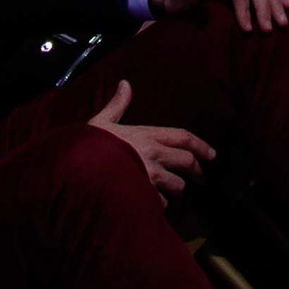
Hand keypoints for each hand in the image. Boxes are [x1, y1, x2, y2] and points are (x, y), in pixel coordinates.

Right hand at [83, 80, 214, 193]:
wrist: (77, 171)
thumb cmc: (87, 147)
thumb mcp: (101, 122)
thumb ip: (117, 105)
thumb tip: (125, 83)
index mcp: (146, 134)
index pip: (182, 136)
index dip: (200, 145)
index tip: (212, 154)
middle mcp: (154, 154)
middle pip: (187, 161)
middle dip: (197, 171)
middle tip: (201, 180)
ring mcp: (150, 176)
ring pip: (177, 186)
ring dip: (176, 191)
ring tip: (171, 193)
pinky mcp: (144, 196)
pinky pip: (160, 204)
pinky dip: (158, 206)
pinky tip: (151, 205)